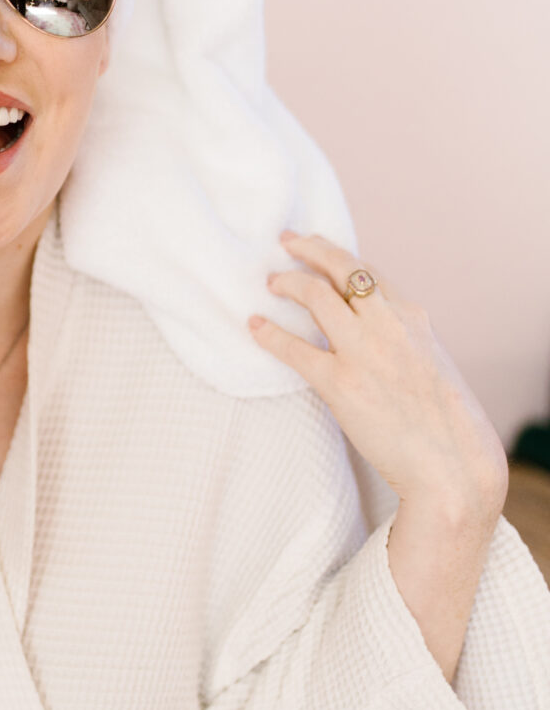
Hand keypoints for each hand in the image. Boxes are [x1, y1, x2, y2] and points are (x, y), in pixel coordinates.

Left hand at [249, 232, 507, 526]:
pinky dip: (271, 334)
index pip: (367, 273)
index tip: (316, 246)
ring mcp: (364, 353)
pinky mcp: (341, 386)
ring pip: (317, 296)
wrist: (454, 466)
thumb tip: (372, 329)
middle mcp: (390, 326)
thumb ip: (402, 339)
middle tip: (286, 243)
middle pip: (341, 269)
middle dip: (309, 249)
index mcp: (413, 319)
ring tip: (271, 283)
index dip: (336, 255)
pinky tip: (256, 327)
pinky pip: (295, 350)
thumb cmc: (446, 424)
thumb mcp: (431, 363)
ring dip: (289, 283)